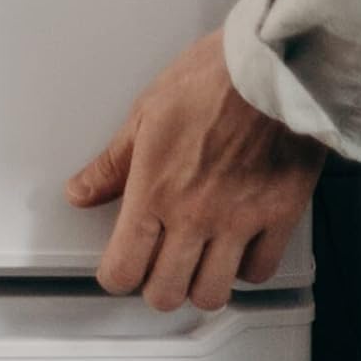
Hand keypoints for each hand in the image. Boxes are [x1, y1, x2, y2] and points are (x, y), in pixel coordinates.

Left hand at [63, 31, 325, 310]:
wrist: (271, 66)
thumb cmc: (210, 79)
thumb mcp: (145, 114)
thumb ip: (112, 164)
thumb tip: (80, 192)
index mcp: (154, 190)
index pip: (123, 267)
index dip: (114, 275)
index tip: (117, 266)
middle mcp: (194, 215)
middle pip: (165, 292)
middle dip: (153, 286)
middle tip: (155, 265)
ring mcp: (239, 220)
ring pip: (212, 293)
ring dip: (198, 285)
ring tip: (194, 264)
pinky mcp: (280, 217)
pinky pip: (259, 271)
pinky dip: (244, 269)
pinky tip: (234, 248)